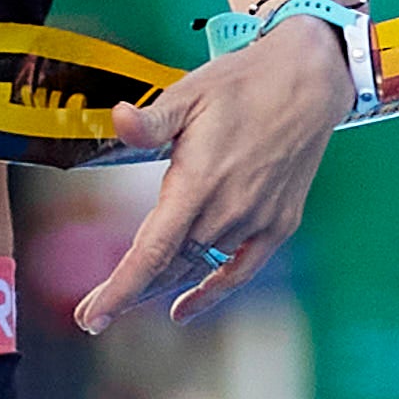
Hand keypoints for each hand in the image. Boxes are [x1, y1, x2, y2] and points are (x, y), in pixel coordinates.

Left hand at [74, 19, 353, 331]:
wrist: (309, 82)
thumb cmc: (241, 83)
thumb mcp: (189, 93)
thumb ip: (151, 121)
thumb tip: (117, 119)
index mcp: (199, 180)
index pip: (153, 250)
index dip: (119, 289)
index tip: (91, 317)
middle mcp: (228, 209)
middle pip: (169, 266)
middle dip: (128, 293)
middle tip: (89, 314)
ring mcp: (257, 220)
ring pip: (198, 267)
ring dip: (161, 286)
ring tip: (128, 300)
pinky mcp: (279, 223)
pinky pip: (239, 270)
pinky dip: (212, 292)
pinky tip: (183, 308)